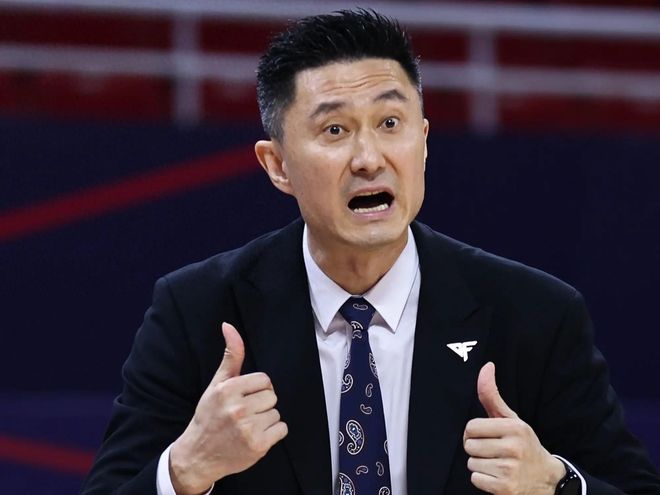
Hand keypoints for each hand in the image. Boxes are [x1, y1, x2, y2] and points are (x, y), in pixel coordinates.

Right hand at [169, 322, 287, 494]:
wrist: (198, 454)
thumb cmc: (209, 416)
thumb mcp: (216, 384)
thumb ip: (230, 355)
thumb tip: (229, 326)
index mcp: (228, 390)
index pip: (265, 380)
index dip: (257, 389)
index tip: (244, 398)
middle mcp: (237, 409)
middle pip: (272, 396)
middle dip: (261, 404)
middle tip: (244, 413)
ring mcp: (248, 428)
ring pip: (276, 413)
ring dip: (266, 420)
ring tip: (247, 426)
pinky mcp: (257, 445)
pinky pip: (281, 429)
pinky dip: (272, 434)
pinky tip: (255, 436)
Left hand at [463, 362, 565, 494]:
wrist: (546, 479)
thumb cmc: (523, 444)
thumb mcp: (511, 419)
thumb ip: (492, 395)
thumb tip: (486, 366)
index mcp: (515, 427)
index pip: (471, 427)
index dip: (475, 433)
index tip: (488, 436)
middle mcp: (514, 447)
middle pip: (469, 446)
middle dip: (477, 449)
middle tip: (495, 452)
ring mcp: (510, 469)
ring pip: (471, 463)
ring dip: (481, 465)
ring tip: (498, 464)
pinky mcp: (506, 488)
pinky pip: (476, 479)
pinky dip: (483, 480)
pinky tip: (498, 477)